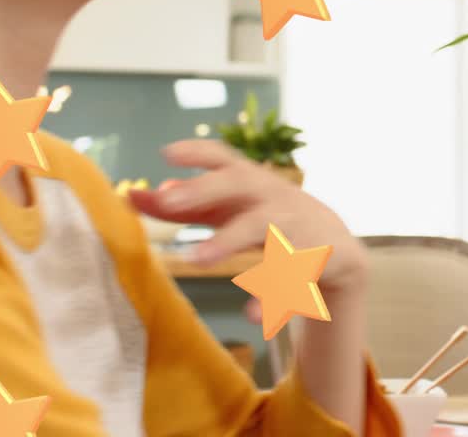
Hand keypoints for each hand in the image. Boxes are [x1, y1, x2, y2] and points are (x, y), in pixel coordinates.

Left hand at [129, 140, 368, 293]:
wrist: (335, 247)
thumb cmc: (269, 220)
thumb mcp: (231, 209)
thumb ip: (185, 204)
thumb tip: (131, 195)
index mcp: (251, 182)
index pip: (223, 157)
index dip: (197, 153)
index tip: (166, 153)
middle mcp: (272, 197)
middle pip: (239, 184)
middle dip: (204, 189)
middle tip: (168, 201)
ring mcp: (293, 226)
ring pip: (261, 228)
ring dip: (229, 240)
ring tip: (196, 259)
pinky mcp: (310, 259)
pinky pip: (288, 278)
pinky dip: (271, 297)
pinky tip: (252, 315)